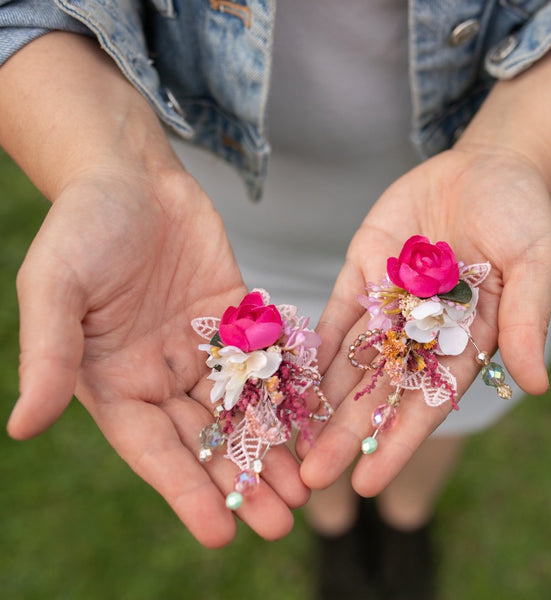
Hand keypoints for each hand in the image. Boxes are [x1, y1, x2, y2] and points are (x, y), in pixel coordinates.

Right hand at [7, 165, 308, 546]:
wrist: (131, 176)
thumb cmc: (83, 226)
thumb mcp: (55, 286)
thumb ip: (48, 354)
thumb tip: (24, 425)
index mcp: (115, 381)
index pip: (153, 449)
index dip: (184, 492)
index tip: (222, 532)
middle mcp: (162, 374)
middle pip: (206, 440)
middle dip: (242, 480)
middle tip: (282, 522)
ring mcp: (203, 348)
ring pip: (242, 410)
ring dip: (273, 448)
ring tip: (307, 488)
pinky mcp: (237, 318)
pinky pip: (265, 361)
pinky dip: (288, 392)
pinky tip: (314, 420)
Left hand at [299, 146, 550, 494]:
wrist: (483, 168)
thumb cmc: (519, 213)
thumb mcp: (533, 261)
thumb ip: (526, 319)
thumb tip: (536, 384)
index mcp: (460, 342)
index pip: (425, 404)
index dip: (395, 443)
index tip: (364, 484)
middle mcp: (417, 334)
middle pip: (376, 393)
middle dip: (343, 435)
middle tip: (308, 479)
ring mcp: (385, 304)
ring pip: (347, 360)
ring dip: (318, 399)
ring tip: (286, 438)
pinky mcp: (361, 274)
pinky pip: (334, 314)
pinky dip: (313, 345)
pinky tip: (286, 376)